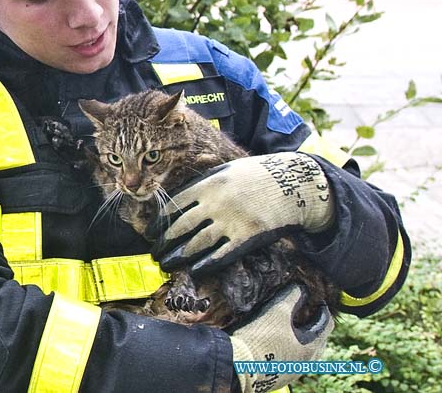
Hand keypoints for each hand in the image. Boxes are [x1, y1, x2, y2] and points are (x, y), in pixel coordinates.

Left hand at [150, 152, 333, 275]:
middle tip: (154, 253)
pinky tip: (193, 271)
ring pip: (196, 244)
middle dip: (163, 243)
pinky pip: (221, 255)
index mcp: (207, 183)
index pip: (174, 206)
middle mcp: (215, 203)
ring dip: (178, 257)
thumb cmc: (255, 176)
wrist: (292, 182)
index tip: (150, 233)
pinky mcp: (247, 237)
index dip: (159, 223)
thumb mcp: (225, 170)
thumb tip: (177, 202)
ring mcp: (231, 221)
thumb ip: (202, 184)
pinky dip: (205, 265)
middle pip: (181, 228)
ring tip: (166, 264)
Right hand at [229, 284, 333, 392]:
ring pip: (305, 353)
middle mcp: (305, 363)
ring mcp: (292, 372)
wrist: (237, 366)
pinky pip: (291, 361)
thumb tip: (300, 287)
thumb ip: (292, 295)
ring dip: (302, 339)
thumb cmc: (259, 338)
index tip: (316, 300)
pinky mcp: (278, 378)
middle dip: (314, 325)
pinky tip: (278, 343)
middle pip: (319, 341)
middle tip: (305, 312)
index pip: (326, 324)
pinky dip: (290, 350)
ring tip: (291, 327)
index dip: (322, 309)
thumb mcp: (277, 310)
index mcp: (310, 347)